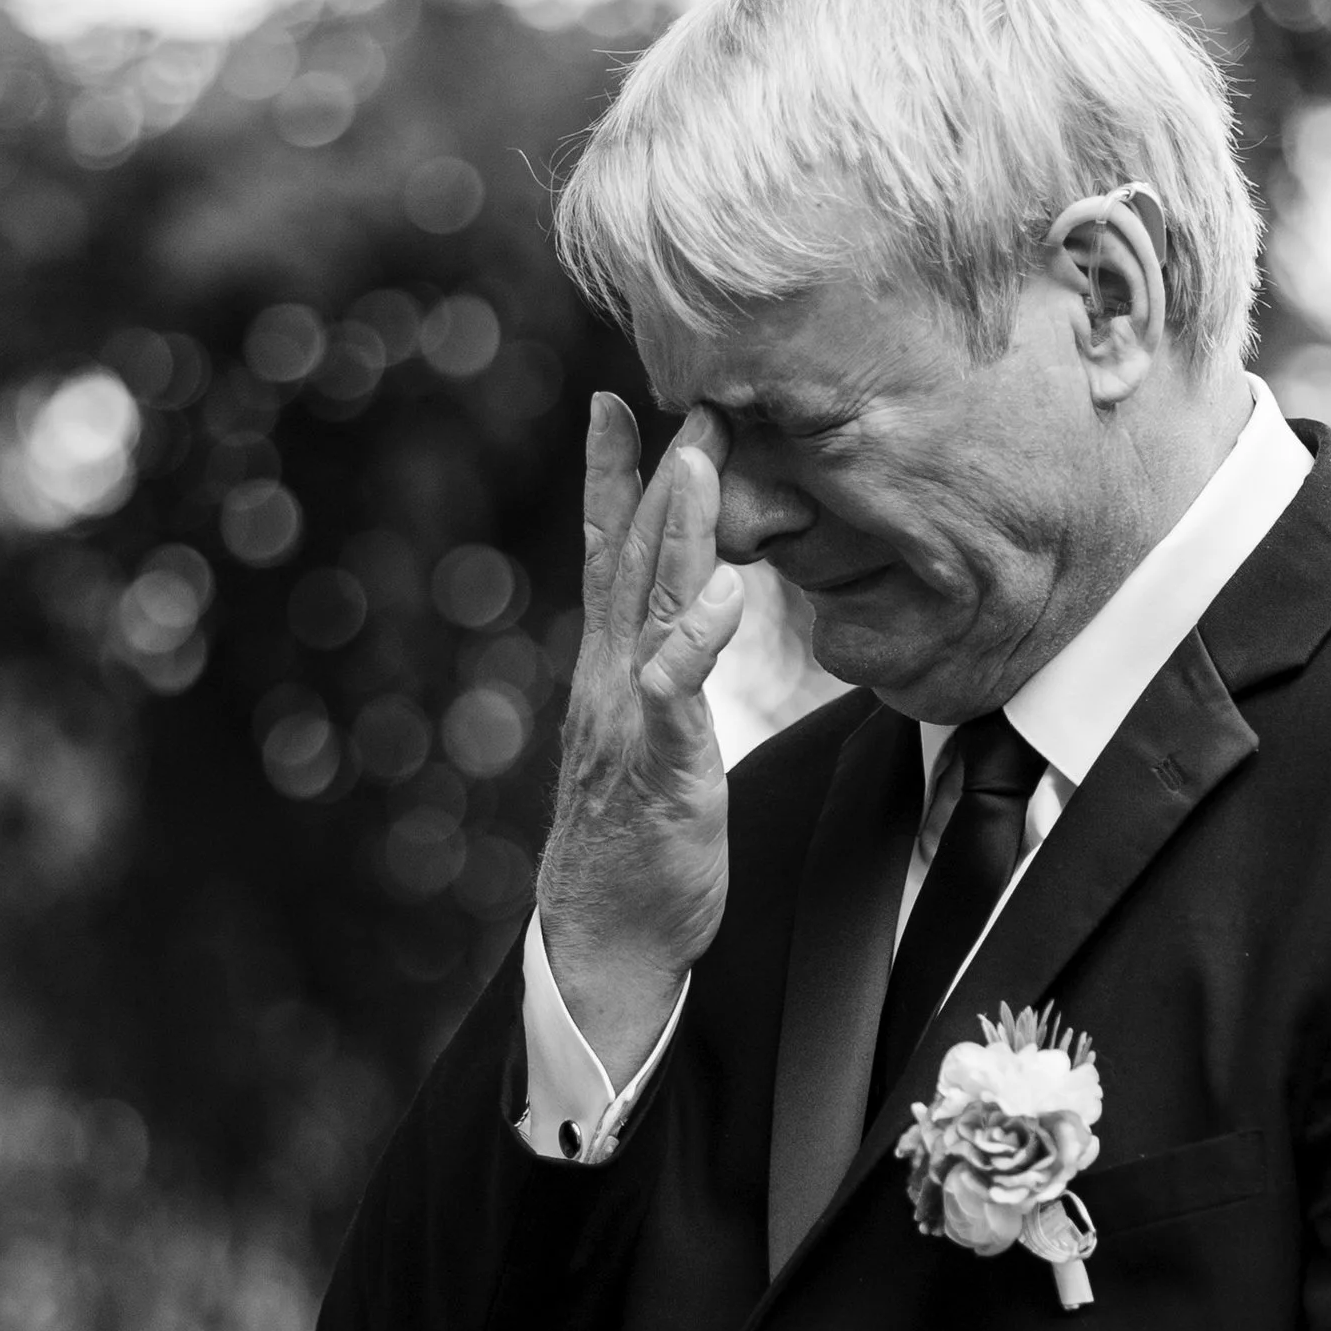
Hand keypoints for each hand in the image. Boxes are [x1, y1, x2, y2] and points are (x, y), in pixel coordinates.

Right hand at [535, 393, 742, 1090]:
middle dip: (659, 472)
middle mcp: (606, 679)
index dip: (612, 477)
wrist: (606, 938)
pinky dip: (695, 643)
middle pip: (632, 558)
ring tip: (700, 460)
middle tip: (691, 392)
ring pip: (650, 608)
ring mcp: (627, 721)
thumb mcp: (652, 740)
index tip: (617, 400)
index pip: (609, 555)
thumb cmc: (638, 845)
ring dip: (676, 531)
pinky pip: (674, 695)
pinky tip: (724, 596)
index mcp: (608, 669)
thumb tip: (684, 622)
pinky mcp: (658, 768)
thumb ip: (662, 677)